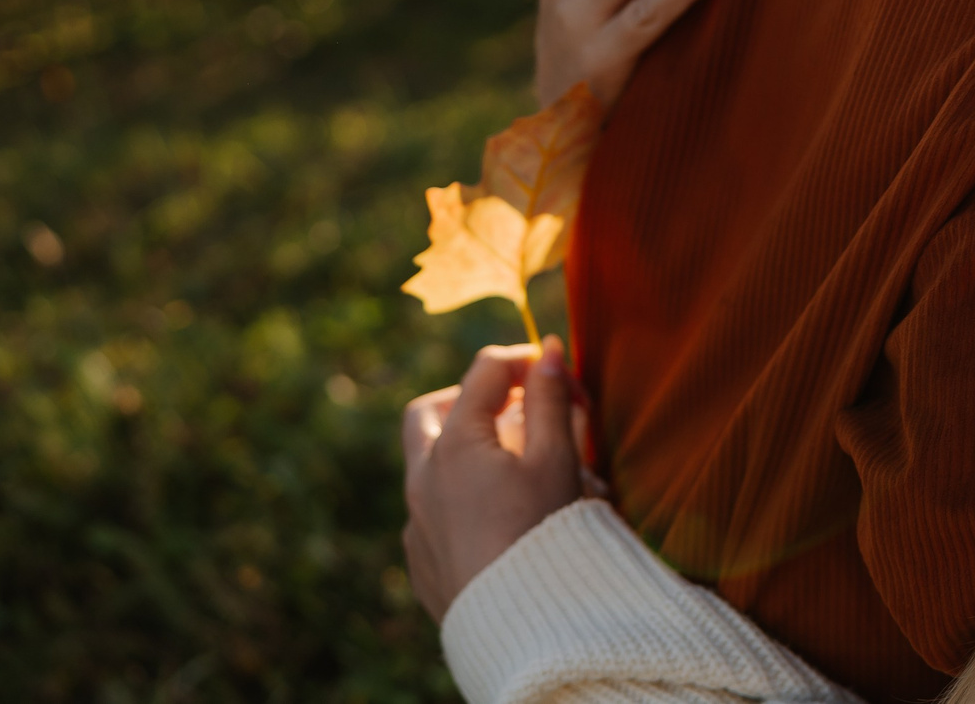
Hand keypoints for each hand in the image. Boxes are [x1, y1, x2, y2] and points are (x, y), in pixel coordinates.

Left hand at [401, 338, 584, 621]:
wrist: (520, 625)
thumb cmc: (543, 534)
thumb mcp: (556, 460)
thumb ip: (550, 399)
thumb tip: (548, 349)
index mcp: (454, 445)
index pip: (485, 373)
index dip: (526, 362)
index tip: (559, 376)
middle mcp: (422, 479)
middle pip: (427, 413)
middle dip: (465, 401)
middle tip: (510, 410)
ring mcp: (415, 523)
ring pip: (427, 467)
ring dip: (464, 453)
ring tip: (516, 469)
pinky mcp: (420, 561)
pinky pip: (431, 514)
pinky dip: (460, 499)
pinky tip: (500, 519)